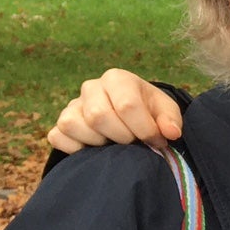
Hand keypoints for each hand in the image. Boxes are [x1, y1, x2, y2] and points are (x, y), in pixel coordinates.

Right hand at [47, 70, 183, 153]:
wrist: (128, 115)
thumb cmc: (147, 111)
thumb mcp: (165, 111)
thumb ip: (171, 120)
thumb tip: (171, 133)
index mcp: (117, 79)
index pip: (126, 105)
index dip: (144, 129)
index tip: (156, 141)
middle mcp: (91, 88)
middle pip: (98, 116)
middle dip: (121, 136)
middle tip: (133, 142)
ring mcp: (72, 106)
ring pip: (74, 125)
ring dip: (98, 142)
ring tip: (114, 143)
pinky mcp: (60, 125)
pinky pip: (58, 137)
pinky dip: (76, 148)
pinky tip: (94, 149)